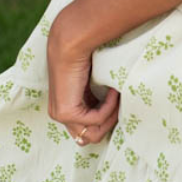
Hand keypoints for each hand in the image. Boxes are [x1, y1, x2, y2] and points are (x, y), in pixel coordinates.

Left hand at [46, 9, 119, 147]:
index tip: (120, 107)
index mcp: (67, 108)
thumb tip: (121, 115)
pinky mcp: (66, 113)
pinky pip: (96, 119)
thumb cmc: (86, 58)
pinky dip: (109, 106)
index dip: (107, 122)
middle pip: (92, 137)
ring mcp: (61, 115)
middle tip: (121, 104)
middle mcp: (60, 114)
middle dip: (110, 123)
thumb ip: (100, 101)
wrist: (72, 44)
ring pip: (93, 134)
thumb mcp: (95, 85)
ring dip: (111, 117)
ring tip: (117, 97)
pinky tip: (112, 91)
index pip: (89, 131)